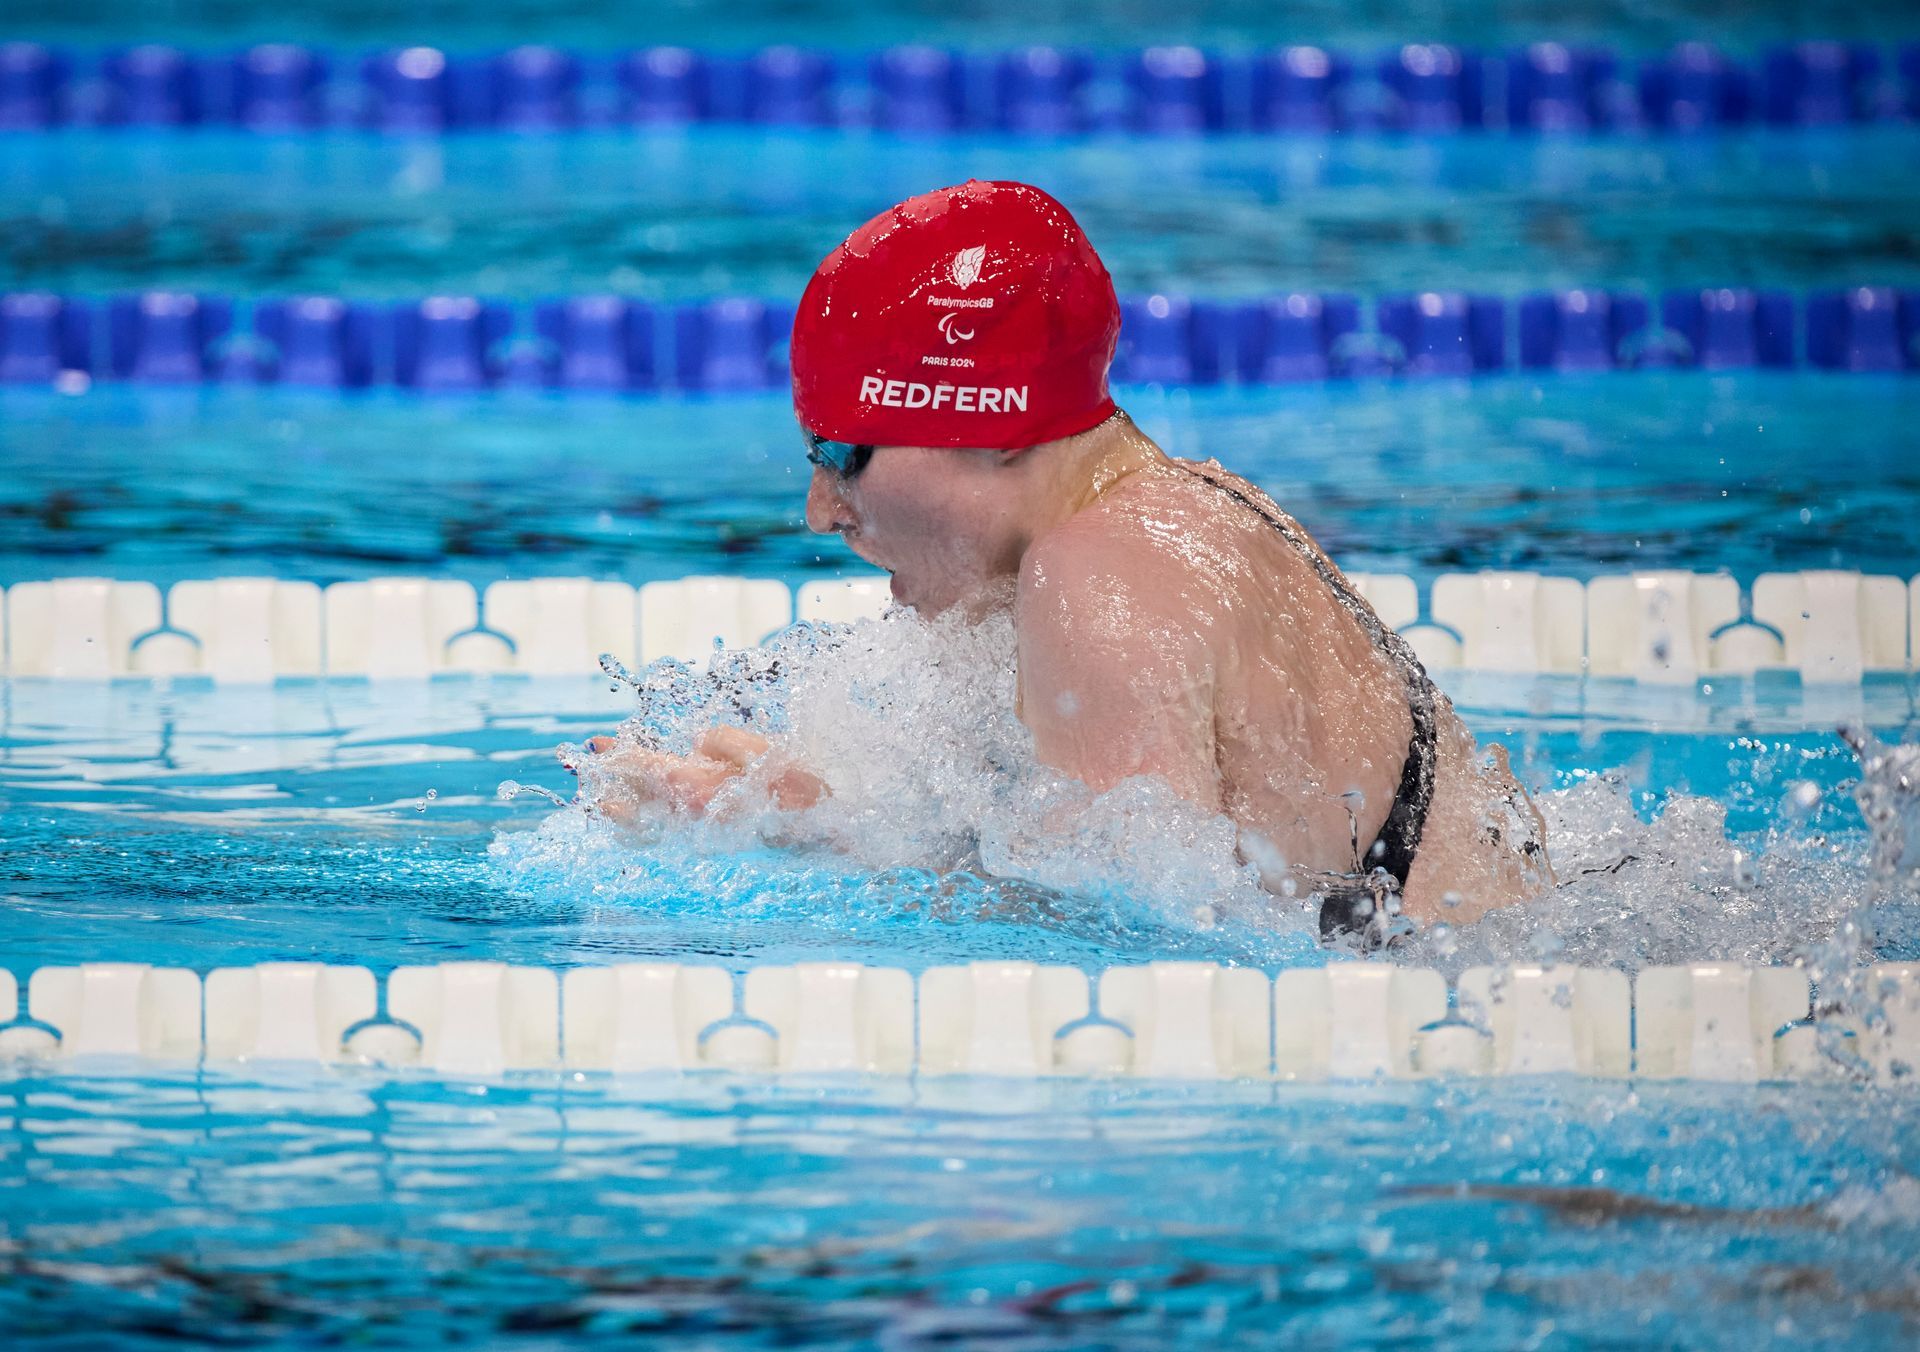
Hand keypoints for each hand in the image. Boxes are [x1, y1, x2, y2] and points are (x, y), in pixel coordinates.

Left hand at [562, 725, 824, 818]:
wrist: (825, 831)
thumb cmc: (798, 786)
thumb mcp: (763, 749)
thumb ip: (723, 742)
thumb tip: (694, 744)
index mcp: (698, 785)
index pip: (645, 768)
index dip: (618, 754)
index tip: (597, 743)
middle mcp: (691, 813)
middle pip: (635, 797)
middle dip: (608, 781)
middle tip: (584, 767)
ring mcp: (699, 832)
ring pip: (644, 825)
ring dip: (618, 810)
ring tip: (596, 801)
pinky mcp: (711, 841)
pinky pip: (665, 840)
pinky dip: (642, 832)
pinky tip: (636, 825)